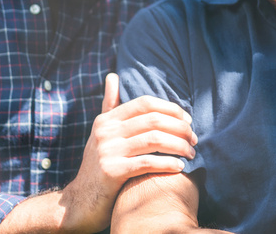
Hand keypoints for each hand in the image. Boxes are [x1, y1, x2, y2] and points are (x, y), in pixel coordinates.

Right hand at [60, 73, 196, 233]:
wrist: (81, 200)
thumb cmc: (99, 164)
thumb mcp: (102, 133)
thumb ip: (110, 105)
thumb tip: (113, 76)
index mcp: (106, 120)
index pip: (145, 103)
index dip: (171, 109)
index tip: (188, 120)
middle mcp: (105, 132)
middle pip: (153, 120)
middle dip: (180, 128)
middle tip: (194, 140)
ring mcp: (107, 151)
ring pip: (153, 140)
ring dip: (178, 146)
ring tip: (191, 154)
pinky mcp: (111, 171)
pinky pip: (146, 163)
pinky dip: (167, 164)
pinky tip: (180, 167)